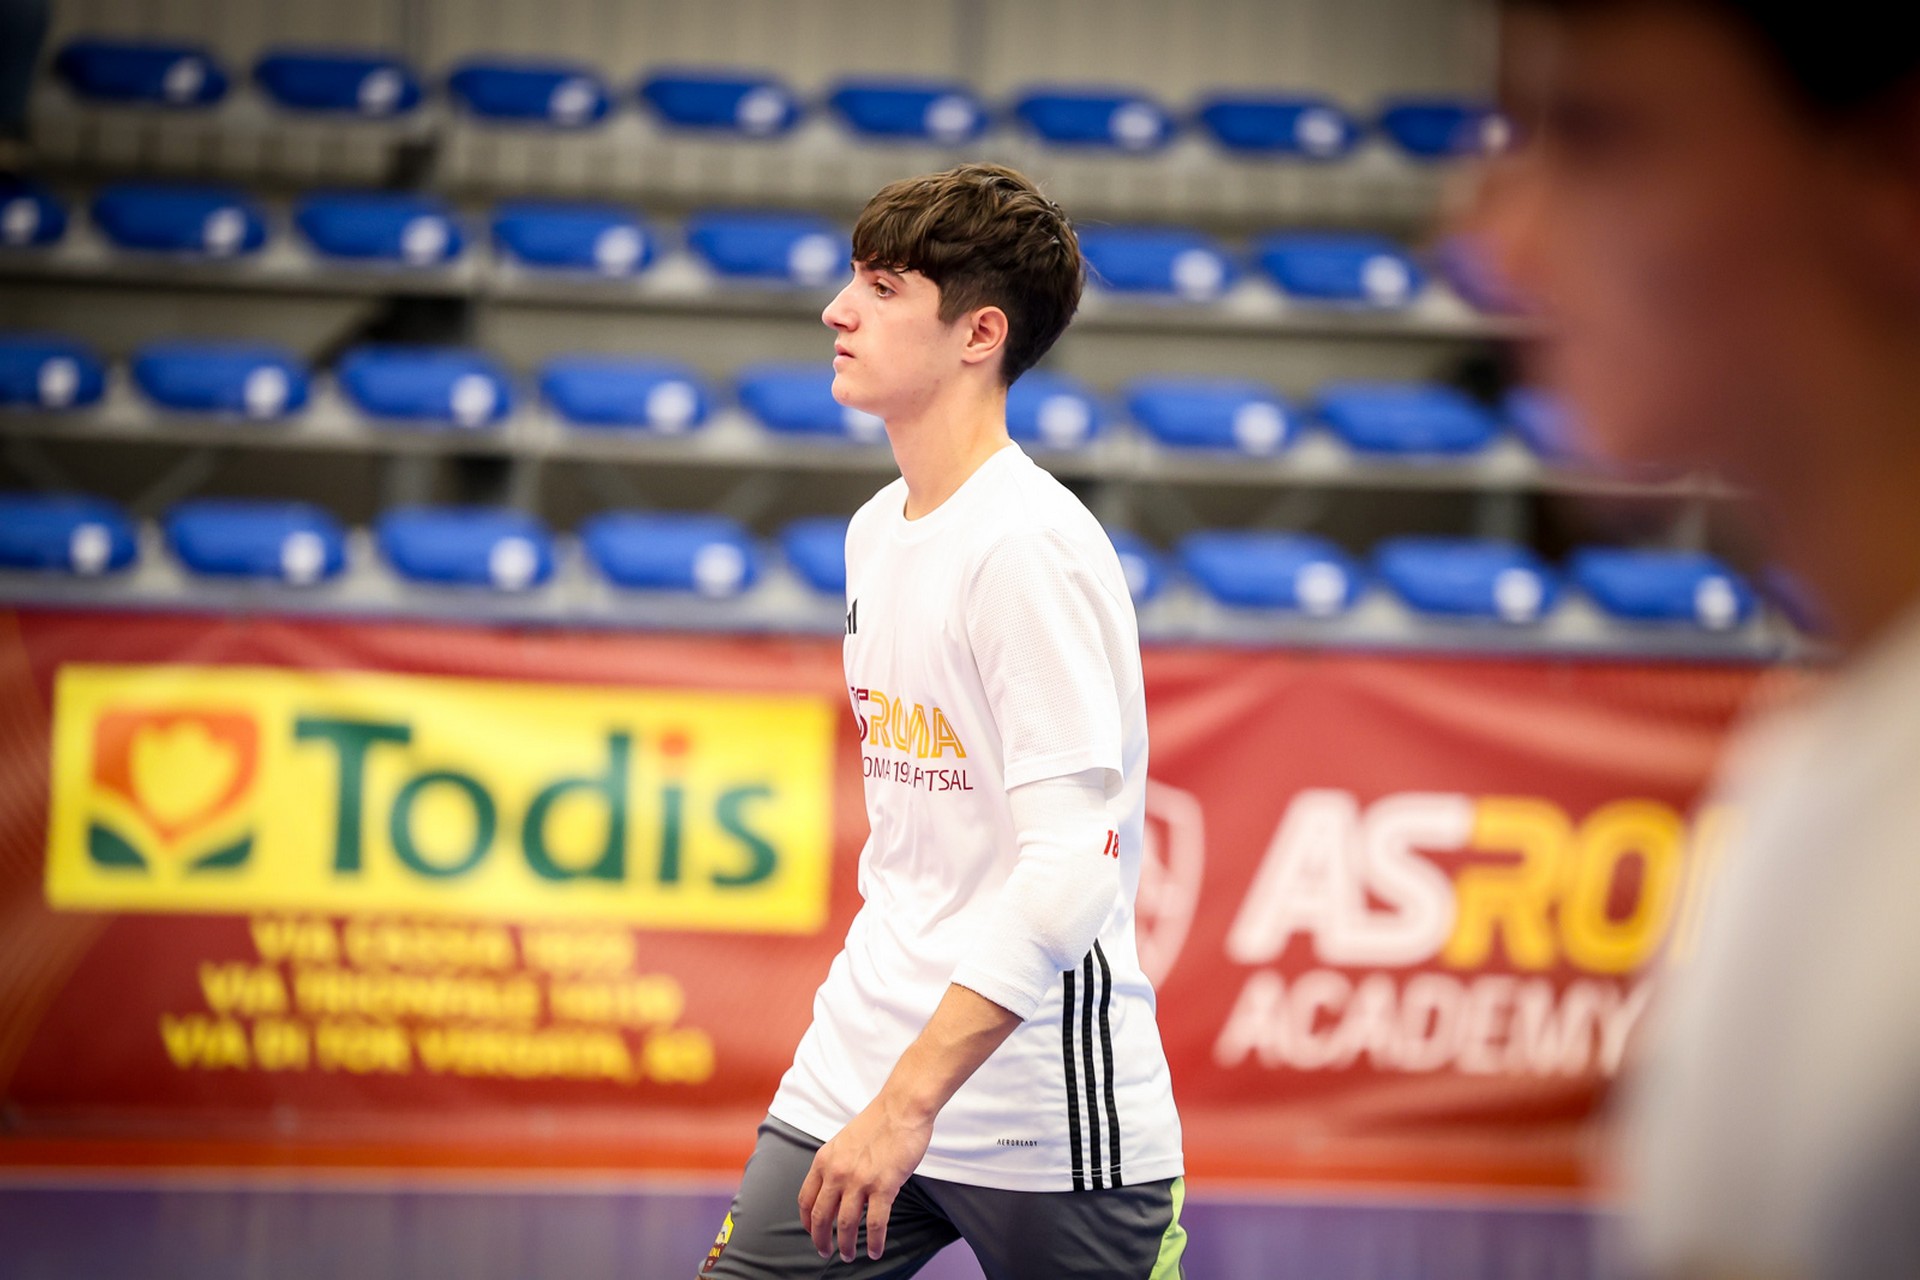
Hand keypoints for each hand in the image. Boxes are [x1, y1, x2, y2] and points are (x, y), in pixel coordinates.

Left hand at [797, 1091, 933, 1261]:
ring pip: (846, 1225)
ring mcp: (860, 1180)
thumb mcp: (844, 1142)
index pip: (806, 1199)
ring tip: (849, 1255)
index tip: (812, 1232)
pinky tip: (875, 1251)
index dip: (807, 1221)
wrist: (902, 1108)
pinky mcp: (884, 1186)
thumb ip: (836, 1165)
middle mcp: (837, 1172)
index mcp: (824, 1160)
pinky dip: (874, 1242)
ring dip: (846, 1245)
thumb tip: (835, 1190)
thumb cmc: (878, 1122)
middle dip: (821, 1240)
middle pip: (821, 1217)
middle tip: (825, 1252)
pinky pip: (875, 1224)